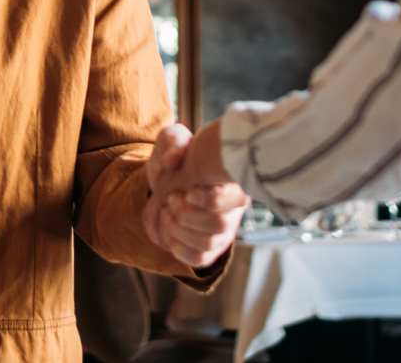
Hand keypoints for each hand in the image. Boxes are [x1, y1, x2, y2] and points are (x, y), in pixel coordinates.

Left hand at [143, 120, 248, 268]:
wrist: (164, 181)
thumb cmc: (176, 158)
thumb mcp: (171, 140)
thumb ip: (172, 142)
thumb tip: (174, 159)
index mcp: (232, 180)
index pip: (236, 198)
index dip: (212, 200)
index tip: (189, 191)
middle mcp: (234, 208)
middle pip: (222, 224)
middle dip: (188, 214)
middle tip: (172, 199)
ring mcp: (224, 231)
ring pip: (209, 243)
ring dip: (180, 229)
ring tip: (168, 211)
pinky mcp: (210, 248)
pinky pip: (200, 259)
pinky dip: (180, 248)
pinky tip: (170, 229)